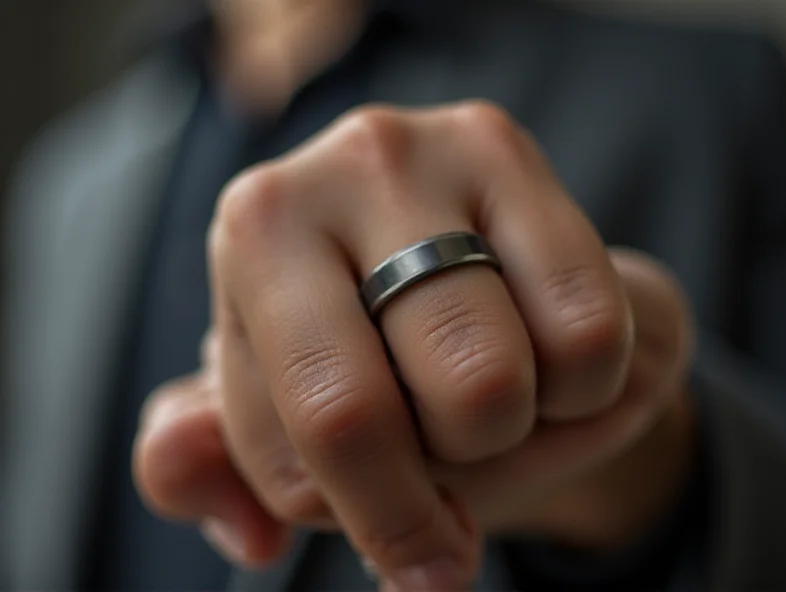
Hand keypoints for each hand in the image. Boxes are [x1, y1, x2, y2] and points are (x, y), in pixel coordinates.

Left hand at [134, 102, 693, 589]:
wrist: (507, 311)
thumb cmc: (386, 372)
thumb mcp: (285, 432)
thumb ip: (207, 465)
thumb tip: (172, 460)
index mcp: (253, 237)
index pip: (298, 442)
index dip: (369, 515)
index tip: (407, 528)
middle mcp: (332, 169)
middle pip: (376, 414)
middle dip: (433, 474)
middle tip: (456, 443)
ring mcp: (435, 147)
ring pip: (489, 386)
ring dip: (508, 430)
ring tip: (502, 385)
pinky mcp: (534, 163)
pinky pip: (588, 342)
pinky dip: (583, 389)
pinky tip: (553, 349)